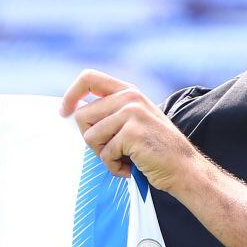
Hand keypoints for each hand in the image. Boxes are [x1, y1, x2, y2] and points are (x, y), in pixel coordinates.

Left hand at [59, 70, 197, 194]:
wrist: (184, 168)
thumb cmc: (156, 150)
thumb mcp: (135, 120)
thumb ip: (111, 112)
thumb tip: (74, 113)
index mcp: (129, 91)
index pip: (88, 79)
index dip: (71, 95)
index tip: (63, 112)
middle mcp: (130, 97)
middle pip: (82, 116)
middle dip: (92, 140)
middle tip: (113, 150)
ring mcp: (131, 113)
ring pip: (90, 136)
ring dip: (104, 155)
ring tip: (126, 158)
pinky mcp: (131, 132)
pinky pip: (105, 153)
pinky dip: (115, 166)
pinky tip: (133, 166)